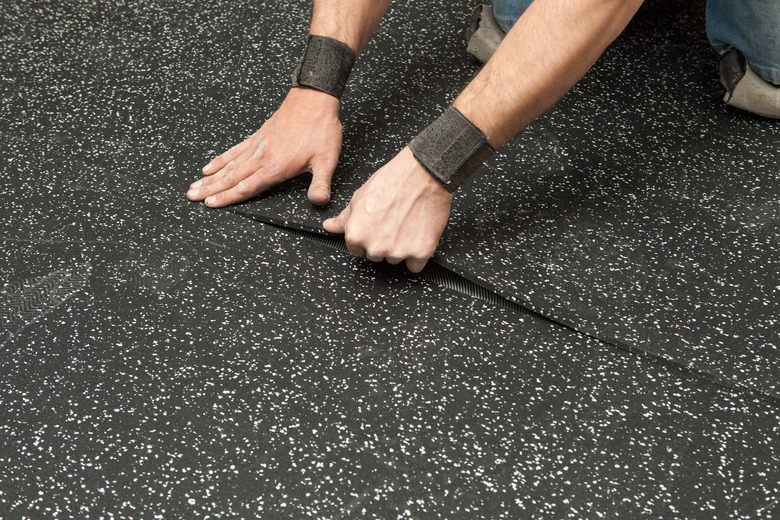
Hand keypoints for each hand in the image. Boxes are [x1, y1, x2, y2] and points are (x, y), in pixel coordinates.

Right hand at [187, 88, 341, 206]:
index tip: (210, 204)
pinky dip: (220, 159)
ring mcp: (257, 145)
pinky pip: (234, 151)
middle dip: (210, 189)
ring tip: (194, 185)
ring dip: (210, 177)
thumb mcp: (326, 160)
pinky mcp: (258, 136)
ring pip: (228, 165)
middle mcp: (261, 157)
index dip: (227, 198)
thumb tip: (319, 201)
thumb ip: (321, 184)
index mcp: (275, 167)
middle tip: (191, 196)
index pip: (246, 187)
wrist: (313, 99)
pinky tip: (210, 166)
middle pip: (230, 177)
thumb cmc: (320, 128)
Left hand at [323, 147, 453, 271]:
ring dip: (400, 248)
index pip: (356, 249)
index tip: (375, 226)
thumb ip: (344, 218)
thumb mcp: (360, 196)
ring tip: (406, 223)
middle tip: (392, 221)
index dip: (366, 236)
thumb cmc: (392, 181)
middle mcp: (376, 247)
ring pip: (395, 259)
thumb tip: (330, 227)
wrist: (423, 174)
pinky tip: (417, 235)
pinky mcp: (420, 252)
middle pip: (376, 256)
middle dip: (382, 242)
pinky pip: (415, 265)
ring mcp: (398, 252)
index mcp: (357, 235)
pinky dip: (417, 254)